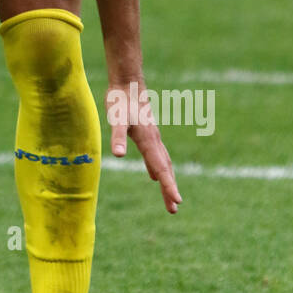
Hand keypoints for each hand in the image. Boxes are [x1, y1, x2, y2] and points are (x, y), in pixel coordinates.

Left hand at [106, 78, 181, 214]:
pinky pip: (156, 156)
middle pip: (165, 169)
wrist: (127, 82)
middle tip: (174, 209)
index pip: (161, 168)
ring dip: (167, 181)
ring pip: (163, 163)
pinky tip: (154, 175)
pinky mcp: (147, 133)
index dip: (168, 186)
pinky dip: (159, 168)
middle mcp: (154, 141)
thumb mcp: (116, 119)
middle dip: (170, 189)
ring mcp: (152, 137)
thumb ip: (118, 137)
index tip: (177, 202)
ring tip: (170, 198)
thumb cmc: (121, 100)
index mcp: (148, 141)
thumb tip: (118, 155)